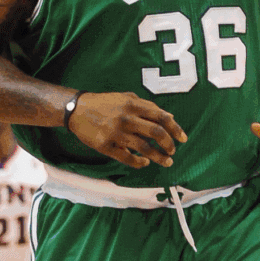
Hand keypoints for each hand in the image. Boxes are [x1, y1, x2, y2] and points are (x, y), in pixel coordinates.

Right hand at [67, 91, 186, 168]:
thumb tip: (170, 117)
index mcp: (133, 105)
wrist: (76, 109)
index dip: (175, 128)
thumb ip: (147, 106)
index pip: (161, 117)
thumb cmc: (105, 103)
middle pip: (156, 132)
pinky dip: (139, 162)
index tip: (183, 138)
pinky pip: (127, 158)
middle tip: (173, 151)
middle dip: (169, 144)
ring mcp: (116, 133)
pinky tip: (145, 162)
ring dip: (159, 157)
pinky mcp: (105, 146)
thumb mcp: (126, 97)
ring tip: (167, 161)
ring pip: (144, 147)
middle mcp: (126, 118)